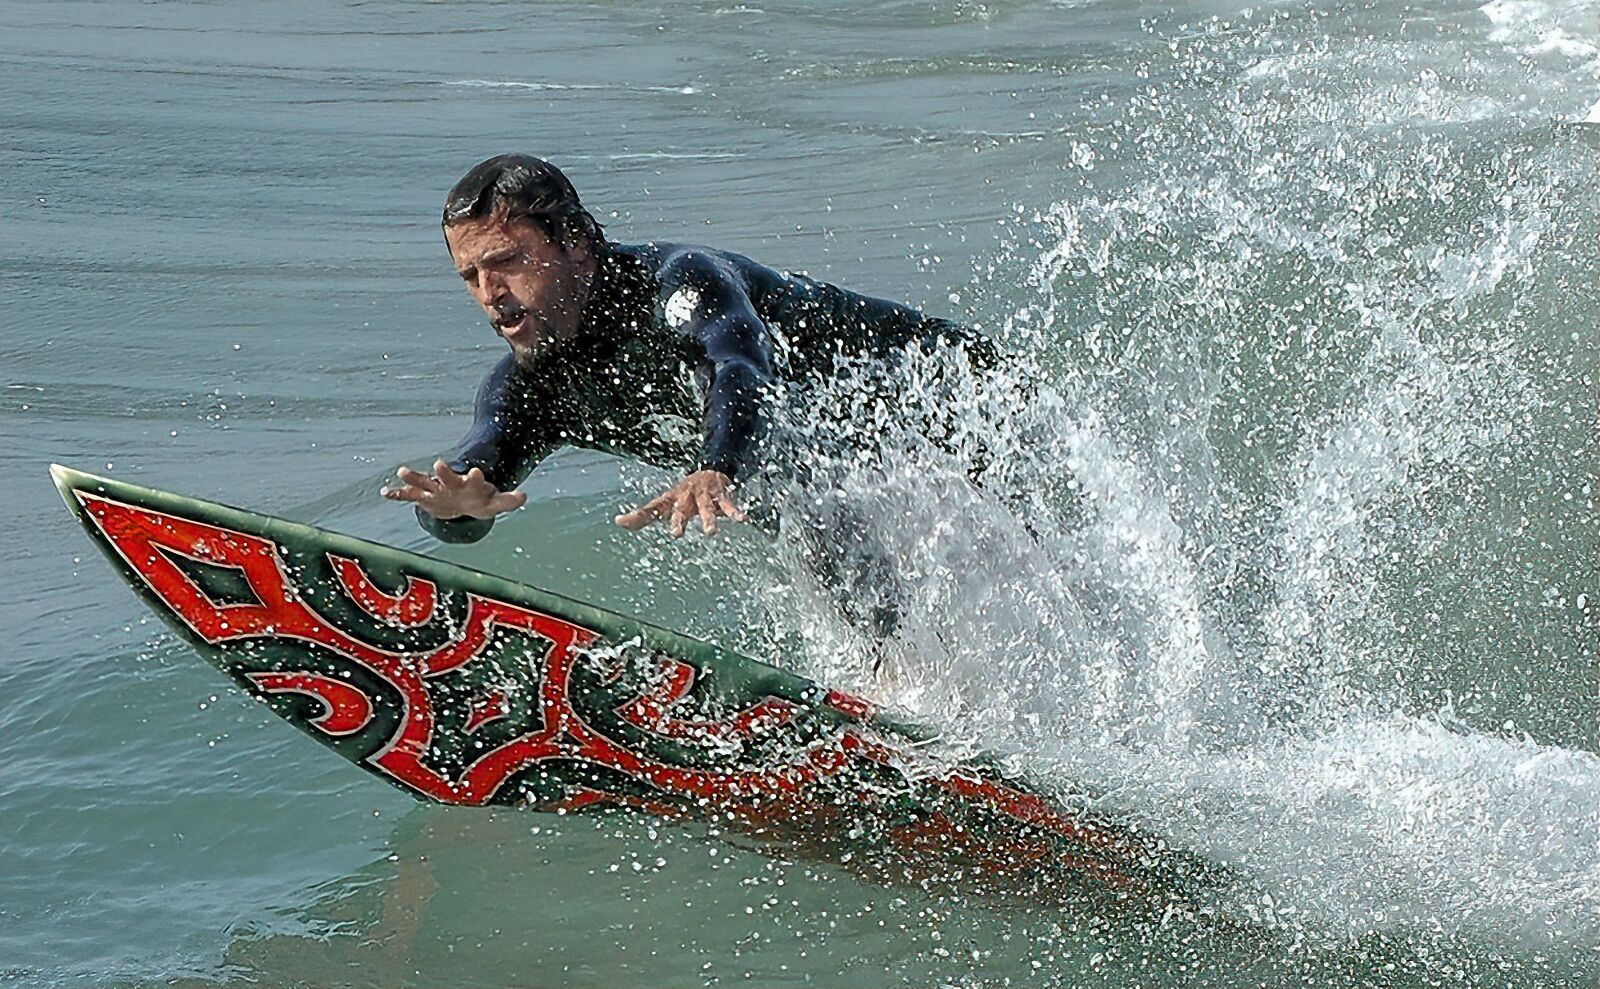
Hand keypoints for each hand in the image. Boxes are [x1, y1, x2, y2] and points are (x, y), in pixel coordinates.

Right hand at [381, 459, 527, 518]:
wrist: (464, 498)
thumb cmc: (480, 499)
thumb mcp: (495, 503)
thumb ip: (508, 500)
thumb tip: (525, 496)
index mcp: (470, 484)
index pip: (474, 478)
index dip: (476, 476)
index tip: (477, 472)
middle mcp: (451, 483)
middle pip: (447, 476)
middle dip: (444, 471)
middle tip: (439, 463)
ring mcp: (436, 488)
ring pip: (424, 481)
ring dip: (413, 477)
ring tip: (402, 471)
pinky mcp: (424, 496)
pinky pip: (408, 494)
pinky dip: (398, 494)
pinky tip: (385, 493)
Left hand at [615, 470, 746, 536]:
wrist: (709, 470)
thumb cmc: (682, 494)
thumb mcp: (664, 504)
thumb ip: (643, 516)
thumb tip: (618, 522)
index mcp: (669, 500)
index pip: (651, 508)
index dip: (637, 516)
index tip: (621, 521)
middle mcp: (684, 496)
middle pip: (681, 509)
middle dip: (679, 520)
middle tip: (677, 534)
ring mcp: (702, 494)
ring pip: (706, 507)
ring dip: (709, 518)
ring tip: (711, 532)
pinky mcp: (719, 494)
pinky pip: (728, 504)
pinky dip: (734, 511)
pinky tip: (742, 519)